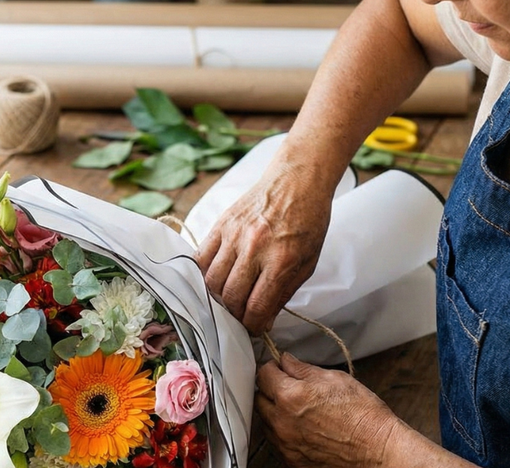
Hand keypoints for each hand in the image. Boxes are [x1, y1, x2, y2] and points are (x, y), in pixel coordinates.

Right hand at [195, 157, 334, 332]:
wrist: (297, 181)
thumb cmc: (308, 222)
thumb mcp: (308, 263)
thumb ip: (283, 294)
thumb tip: (264, 321)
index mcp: (282, 261)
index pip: (256, 308)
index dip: (253, 327)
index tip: (253, 329)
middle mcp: (255, 249)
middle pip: (230, 297)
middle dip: (234, 316)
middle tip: (240, 317)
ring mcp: (234, 235)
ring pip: (211, 281)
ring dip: (217, 297)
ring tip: (227, 299)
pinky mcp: (221, 224)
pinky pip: (201, 258)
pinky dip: (203, 274)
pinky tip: (213, 279)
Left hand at [256, 353, 404, 467]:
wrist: (379, 451)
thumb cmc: (364, 417)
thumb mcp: (335, 380)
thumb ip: (304, 369)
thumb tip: (287, 361)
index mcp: (290, 397)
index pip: (263, 374)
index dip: (272, 367)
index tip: (279, 368)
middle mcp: (282, 422)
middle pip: (260, 398)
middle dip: (271, 389)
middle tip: (289, 387)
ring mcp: (285, 444)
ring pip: (266, 421)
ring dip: (275, 412)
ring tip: (298, 409)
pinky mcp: (292, 460)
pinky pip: (277, 441)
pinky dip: (283, 432)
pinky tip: (301, 427)